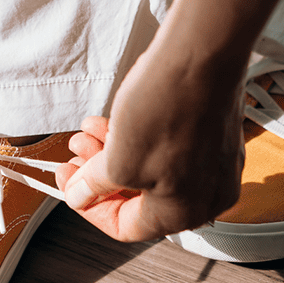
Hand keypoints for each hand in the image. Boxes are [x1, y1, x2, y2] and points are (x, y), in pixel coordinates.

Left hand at [56, 46, 244, 241]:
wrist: (202, 55)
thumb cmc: (170, 107)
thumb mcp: (118, 158)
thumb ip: (96, 185)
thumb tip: (81, 195)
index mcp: (184, 212)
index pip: (126, 227)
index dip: (89, 208)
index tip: (71, 188)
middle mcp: (206, 195)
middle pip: (138, 197)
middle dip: (98, 175)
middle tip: (75, 158)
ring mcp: (213, 164)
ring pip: (150, 169)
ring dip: (113, 153)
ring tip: (88, 133)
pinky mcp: (212, 136)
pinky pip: (168, 149)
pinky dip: (137, 139)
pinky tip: (111, 122)